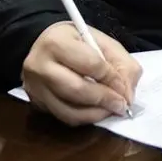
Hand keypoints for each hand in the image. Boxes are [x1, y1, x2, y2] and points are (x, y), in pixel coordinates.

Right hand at [21, 22, 142, 125]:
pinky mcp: (35, 102)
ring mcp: (34, 86)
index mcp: (57, 42)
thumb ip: (122, 66)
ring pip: (68, 110)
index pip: (90, 64)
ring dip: (95, 114)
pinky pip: (62, 117)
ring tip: (111, 110)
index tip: (125, 88)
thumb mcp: (103, 43)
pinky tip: (95, 111)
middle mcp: (39, 65)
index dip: (112, 79)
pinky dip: (83, 118)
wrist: (47, 45)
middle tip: (121, 105)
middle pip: (76, 90)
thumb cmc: (78, 42)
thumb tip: (127, 97)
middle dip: (104, 100)